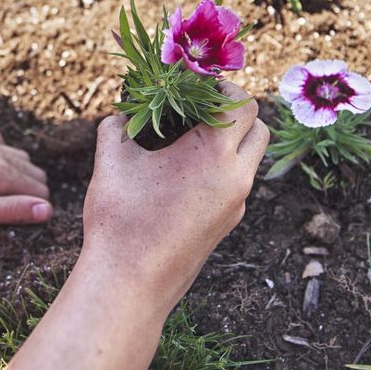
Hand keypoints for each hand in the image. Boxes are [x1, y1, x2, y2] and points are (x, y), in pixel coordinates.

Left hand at [0, 130, 51, 231]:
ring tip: (2, 196)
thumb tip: (47, 210)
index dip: (35, 210)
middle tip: (10, 213)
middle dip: (31, 193)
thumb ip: (12, 210)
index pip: (40, 191)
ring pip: (20, 157)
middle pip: (34, 173)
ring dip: (20, 175)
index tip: (20, 224)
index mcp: (2, 172)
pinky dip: (3, 155)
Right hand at [81, 82, 268, 304]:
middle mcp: (236, 177)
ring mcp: (236, 204)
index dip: (222, 87)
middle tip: (200, 108)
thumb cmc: (119, 219)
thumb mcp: (111, 161)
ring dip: (232, 141)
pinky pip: (237, 184)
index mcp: (214, 153)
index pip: (241, 103)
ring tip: (192, 139)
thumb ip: (117, 126)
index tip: (197, 86)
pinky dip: (222, 168)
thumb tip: (121, 114)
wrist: (129, 283)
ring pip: (251, 158)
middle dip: (235, 112)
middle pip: (258, 128)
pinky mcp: (228, 225)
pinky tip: (185, 173)